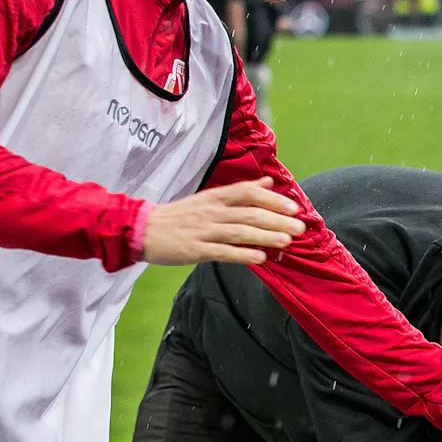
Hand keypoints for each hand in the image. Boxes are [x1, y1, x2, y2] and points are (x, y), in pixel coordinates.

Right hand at [141, 178, 304, 266]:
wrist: (142, 229)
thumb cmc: (180, 216)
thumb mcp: (209, 198)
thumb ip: (240, 191)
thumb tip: (268, 183)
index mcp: (215, 198)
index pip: (247, 193)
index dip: (272, 199)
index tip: (293, 206)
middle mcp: (211, 212)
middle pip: (248, 213)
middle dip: (276, 219)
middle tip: (299, 227)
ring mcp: (203, 231)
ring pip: (239, 231)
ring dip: (265, 236)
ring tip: (286, 240)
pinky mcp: (194, 250)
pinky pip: (222, 252)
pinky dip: (242, 254)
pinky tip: (260, 258)